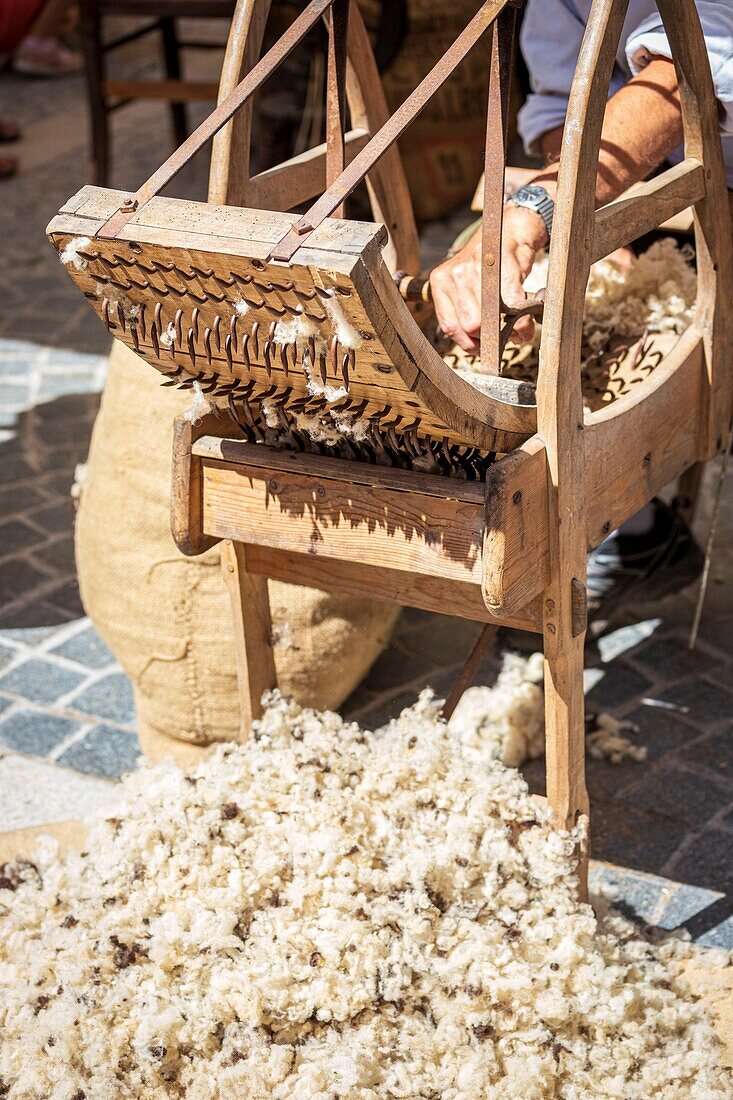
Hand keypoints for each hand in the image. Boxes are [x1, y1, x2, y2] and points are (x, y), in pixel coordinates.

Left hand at [430, 200, 549, 351]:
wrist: (511, 229)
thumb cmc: (489, 262)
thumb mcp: (464, 283)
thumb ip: (463, 311)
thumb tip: (476, 346)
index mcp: (441, 281)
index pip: (449, 325)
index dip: (468, 343)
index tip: (481, 348)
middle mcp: (456, 274)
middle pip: (469, 326)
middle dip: (488, 339)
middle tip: (502, 339)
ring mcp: (479, 270)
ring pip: (489, 320)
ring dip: (507, 333)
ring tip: (515, 332)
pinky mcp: (505, 268)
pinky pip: (513, 307)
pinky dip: (522, 324)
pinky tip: (525, 328)